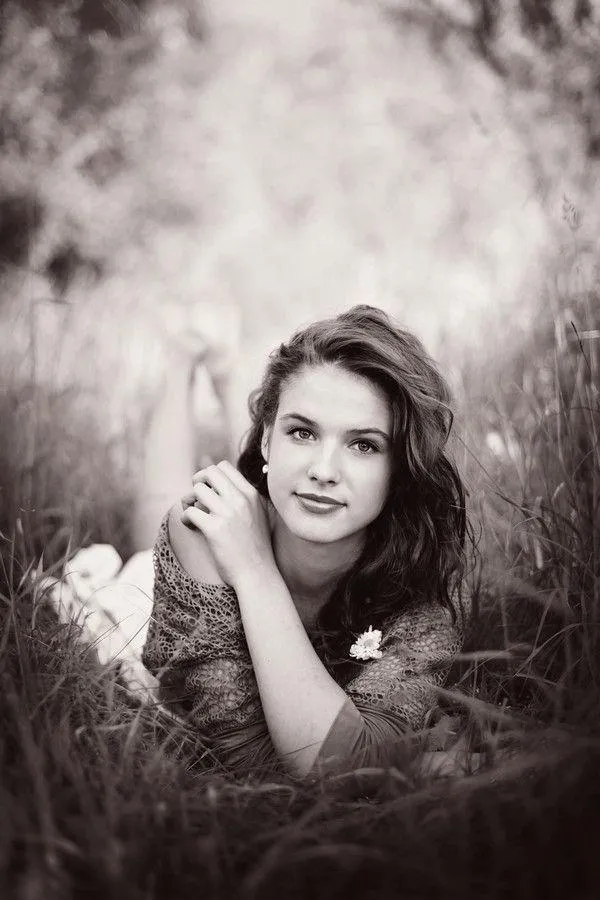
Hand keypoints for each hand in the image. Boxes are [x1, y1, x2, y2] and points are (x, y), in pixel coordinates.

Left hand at [180, 460, 274, 588]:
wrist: (258, 573)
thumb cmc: (255, 547)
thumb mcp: (259, 515)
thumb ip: (244, 498)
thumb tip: (220, 486)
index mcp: (251, 494)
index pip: (224, 467)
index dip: (211, 476)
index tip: (208, 489)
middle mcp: (240, 500)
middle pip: (209, 472)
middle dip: (198, 481)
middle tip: (196, 497)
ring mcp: (227, 514)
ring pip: (197, 489)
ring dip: (189, 500)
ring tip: (193, 515)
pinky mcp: (214, 529)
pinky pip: (190, 511)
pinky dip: (185, 518)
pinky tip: (191, 527)